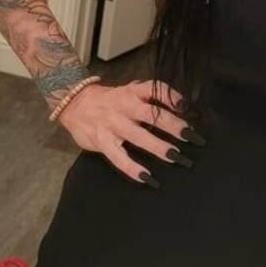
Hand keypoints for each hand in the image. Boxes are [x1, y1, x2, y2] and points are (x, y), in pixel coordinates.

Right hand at [58, 79, 197, 185]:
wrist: (75, 103)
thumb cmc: (109, 99)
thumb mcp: (128, 90)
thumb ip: (147, 98)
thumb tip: (178, 107)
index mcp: (132, 92)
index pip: (154, 89)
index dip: (170, 96)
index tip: (185, 106)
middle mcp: (124, 107)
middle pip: (152, 115)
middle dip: (173, 125)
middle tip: (191, 135)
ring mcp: (113, 126)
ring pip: (139, 137)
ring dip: (158, 147)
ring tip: (175, 156)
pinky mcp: (103, 142)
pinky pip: (119, 158)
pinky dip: (133, 168)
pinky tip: (147, 177)